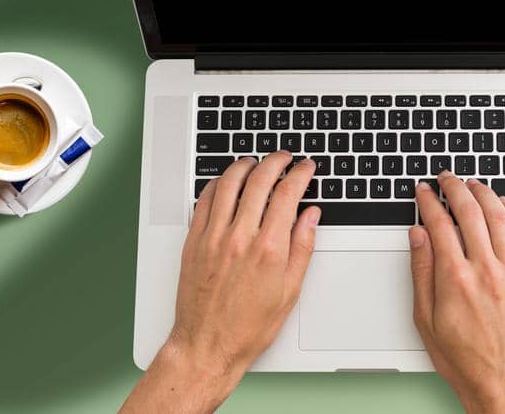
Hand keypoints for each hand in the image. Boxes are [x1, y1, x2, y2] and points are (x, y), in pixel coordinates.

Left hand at [122, 152, 319, 413]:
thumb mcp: (290, 291)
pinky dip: (216, 184)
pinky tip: (225, 182)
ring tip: (255, 162)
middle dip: (276, 161)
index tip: (305, 167)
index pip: (287, 194)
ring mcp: (213, 238)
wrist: (207, 347)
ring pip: (229, 184)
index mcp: (269, 249)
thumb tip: (311, 217)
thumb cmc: (248, 327)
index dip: (300, 173)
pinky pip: (204, 202)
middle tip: (284, 157)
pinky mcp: (193, 243)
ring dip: (244, 166)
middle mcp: (240, 238)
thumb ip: (302, 247)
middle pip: (259, 180)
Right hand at [410, 172, 504, 413]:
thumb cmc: (462, 357)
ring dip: (485, 194)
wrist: (500, 381)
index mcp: (455, 280)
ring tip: (473, 183)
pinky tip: (504, 205)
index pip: (440, 224)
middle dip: (455, 188)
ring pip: (499, 217)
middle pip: (470, 212)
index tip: (424, 191)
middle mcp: (485, 271)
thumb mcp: (425, 319)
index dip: (429, 201)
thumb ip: (421, 272)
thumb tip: (418, 235)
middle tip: (447, 178)